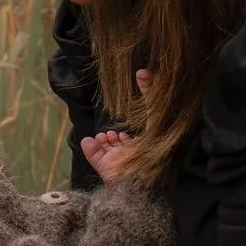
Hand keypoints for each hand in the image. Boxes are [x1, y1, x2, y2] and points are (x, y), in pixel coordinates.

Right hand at [80, 69, 152, 183]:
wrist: (145, 174)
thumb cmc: (154, 145)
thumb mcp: (155, 115)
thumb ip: (150, 94)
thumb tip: (144, 72)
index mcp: (149, 148)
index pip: (137, 138)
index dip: (128, 131)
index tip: (123, 125)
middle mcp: (134, 157)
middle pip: (120, 146)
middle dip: (113, 136)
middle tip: (110, 131)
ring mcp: (120, 164)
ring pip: (107, 152)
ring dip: (103, 141)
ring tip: (104, 135)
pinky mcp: (108, 170)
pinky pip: (95, 158)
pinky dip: (90, 148)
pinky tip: (90, 140)